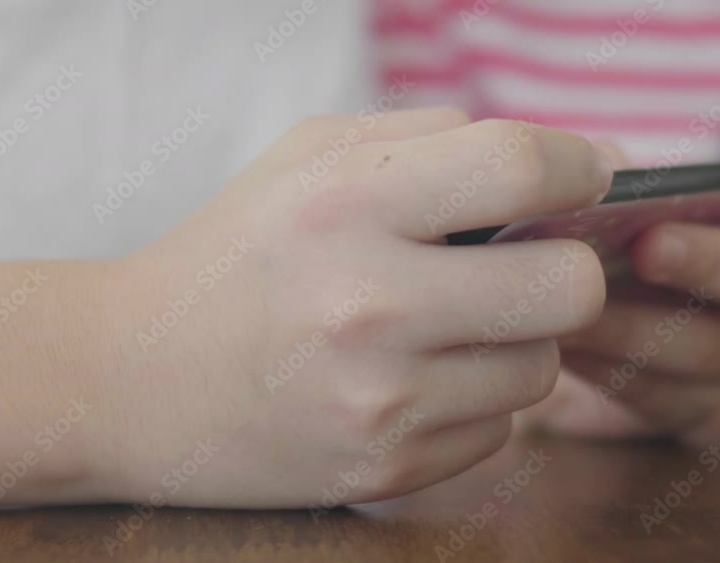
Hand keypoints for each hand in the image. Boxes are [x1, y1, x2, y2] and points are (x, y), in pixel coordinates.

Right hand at [101, 108, 614, 507]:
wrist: (133, 380)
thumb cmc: (235, 254)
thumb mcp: (310, 159)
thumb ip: (436, 138)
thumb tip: (576, 163)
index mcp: (346, 203)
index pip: (521, 169)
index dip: (579, 166)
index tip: (586, 176)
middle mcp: (368, 305)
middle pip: (570, 287)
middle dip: (569, 268)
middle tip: (530, 263)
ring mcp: (381, 400)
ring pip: (543, 366)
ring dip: (517, 340)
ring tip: (448, 326)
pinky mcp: (386, 467)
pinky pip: (500, 430)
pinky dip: (477, 401)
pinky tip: (415, 381)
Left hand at [516, 113, 719, 437]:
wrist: (560, 326)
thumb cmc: (589, 241)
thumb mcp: (592, 197)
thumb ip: (602, 173)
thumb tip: (596, 167)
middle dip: (710, 259)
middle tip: (648, 245)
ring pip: (716, 348)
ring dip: (643, 327)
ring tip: (580, 312)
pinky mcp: (687, 404)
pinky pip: (664, 396)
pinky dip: (610, 369)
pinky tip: (565, 348)